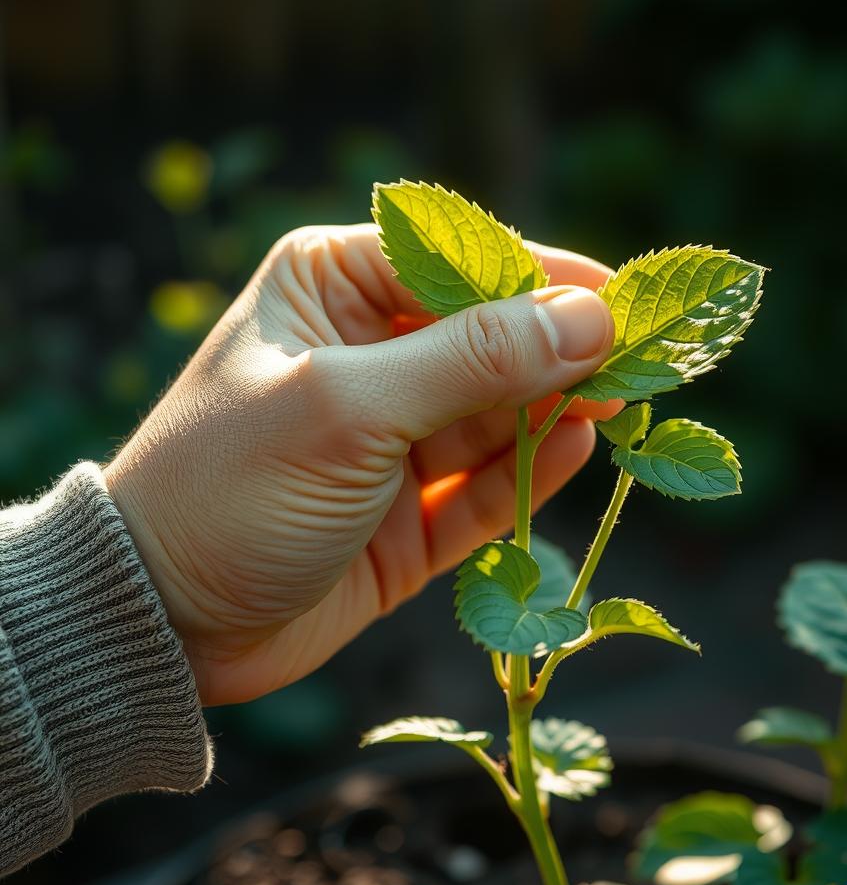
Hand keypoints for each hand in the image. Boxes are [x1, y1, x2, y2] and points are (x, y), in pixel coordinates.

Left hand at [105, 225, 615, 705]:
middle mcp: (371, 353)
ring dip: (558, 409)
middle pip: (494, 338)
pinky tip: (575, 449)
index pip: (466, 262)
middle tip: (649, 359)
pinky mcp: (410, 513)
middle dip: (565, 349)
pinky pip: (486, 484)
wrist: (159, 622)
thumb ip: (473, 361)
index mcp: (337, 286)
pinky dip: (530, 471)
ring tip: (625, 402)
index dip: (548, 279)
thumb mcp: (349, 408)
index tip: (628, 300)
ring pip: (499, 413)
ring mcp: (394, 437)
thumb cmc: (227, 487)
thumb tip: (590, 318)